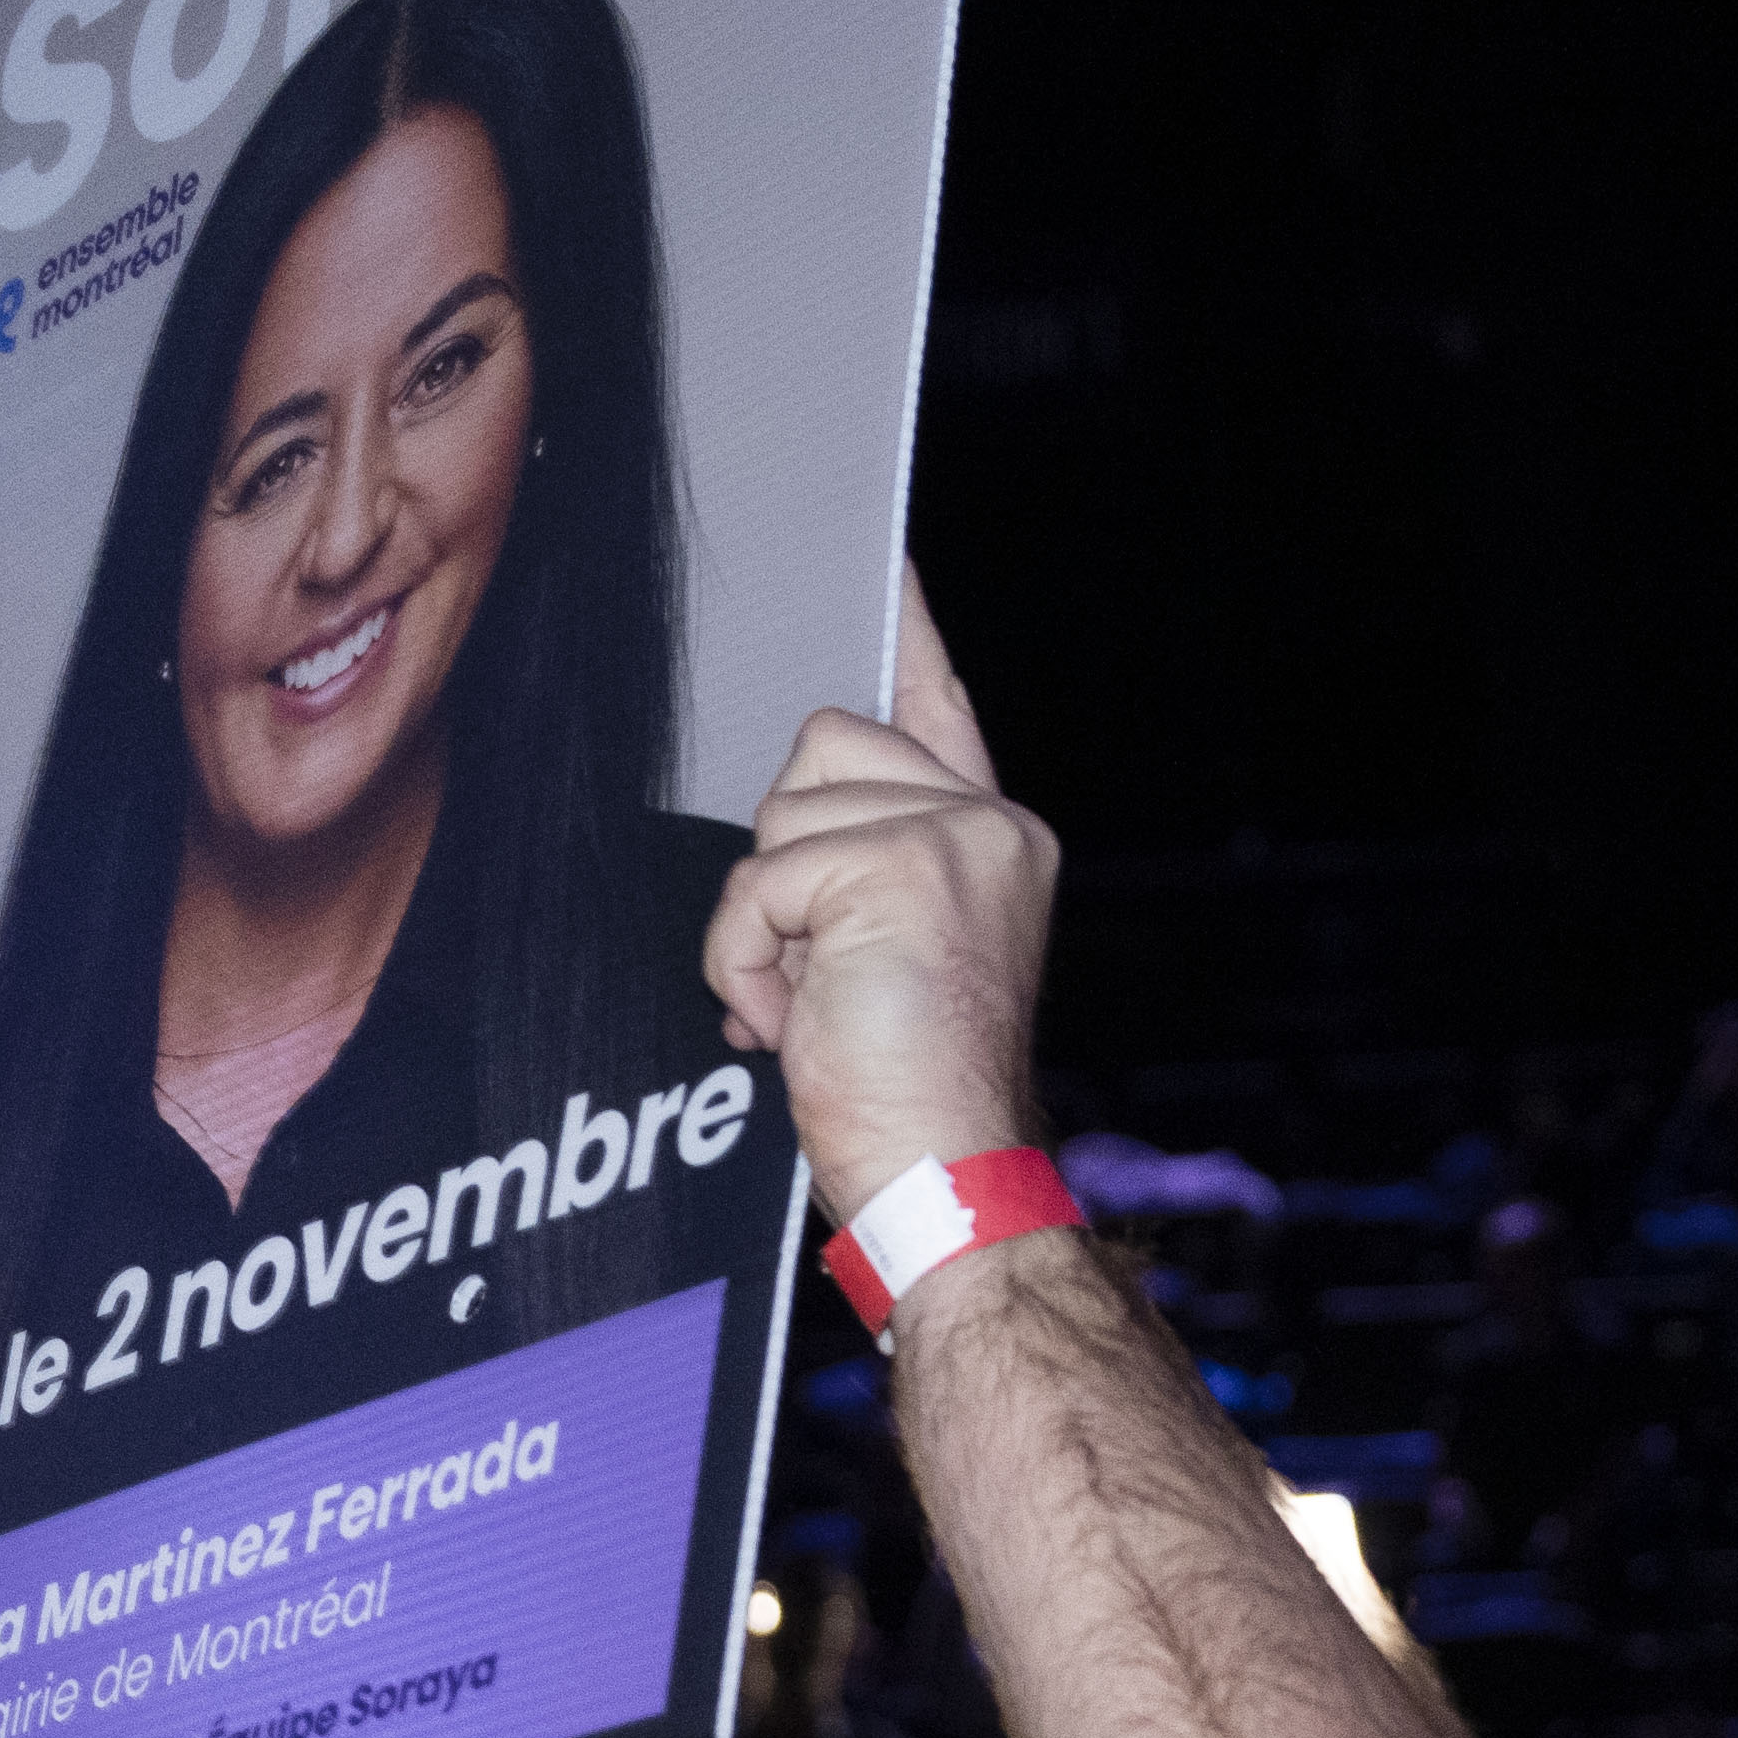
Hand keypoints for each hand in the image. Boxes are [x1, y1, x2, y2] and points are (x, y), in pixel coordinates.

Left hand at [704, 568, 1057, 1219]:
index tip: (889, 558)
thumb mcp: (885, 965)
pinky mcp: (892, 869)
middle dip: (785, 864)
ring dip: (763, 927)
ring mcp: (948, 839)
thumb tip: (780, 855)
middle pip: (818, 748)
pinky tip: (794, 1022)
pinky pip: (755, 883)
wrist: (951, 1179)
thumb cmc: (914, 1102)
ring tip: (814, 1008)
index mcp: (990, 840)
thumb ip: (854, 882)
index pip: (938, 707)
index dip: (910, 637)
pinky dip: (746, 963)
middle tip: (821, 976)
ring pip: (778, 816)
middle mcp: (985, 825)